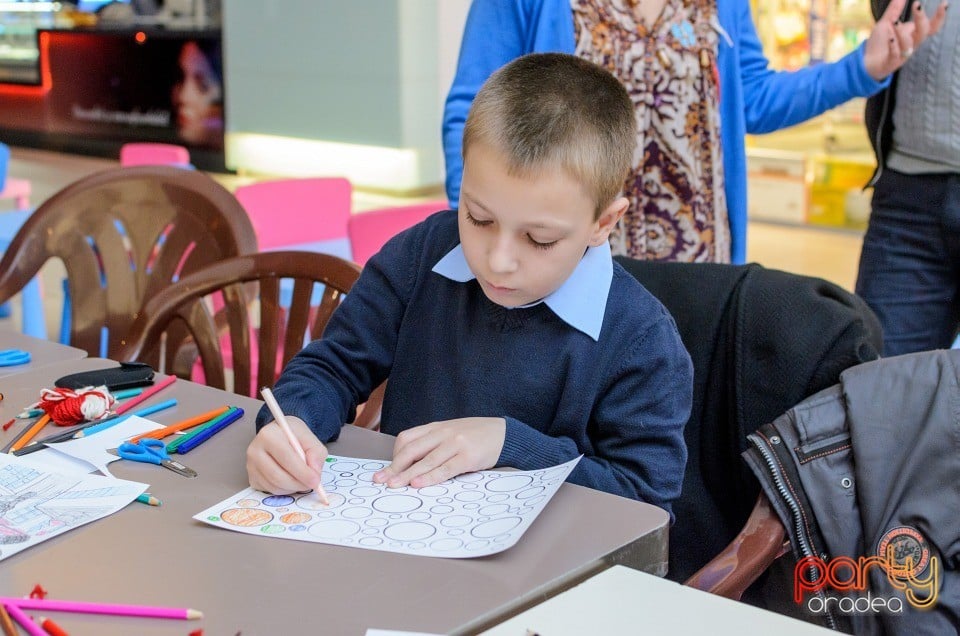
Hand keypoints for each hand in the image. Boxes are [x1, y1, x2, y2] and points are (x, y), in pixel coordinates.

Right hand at [246, 416, 327, 493]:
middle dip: (298, 483)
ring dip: (293, 488)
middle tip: (312, 484)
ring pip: (274, 486)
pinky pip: (270, 491)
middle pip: (277, 476)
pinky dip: (285, 490)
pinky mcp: (251, 478)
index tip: (315, 481)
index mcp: (269, 435)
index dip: (302, 471)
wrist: (280, 436)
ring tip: (303, 480)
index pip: (285, 457)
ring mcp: (250, 466)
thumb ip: (316, 453)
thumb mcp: (310, 438)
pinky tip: (291, 480)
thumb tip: (314, 473)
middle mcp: (255, 450)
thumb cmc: (294, 436)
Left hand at [373, 417, 506, 487]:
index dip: (395, 455)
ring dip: (407, 475)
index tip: (388, 469)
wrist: (504, 433)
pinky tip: (418, 484)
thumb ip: (434, 443)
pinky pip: (445, 469)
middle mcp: (443, 433)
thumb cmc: (476, 436)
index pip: (407, 438)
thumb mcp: (451, 433)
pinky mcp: (468, 457)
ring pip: (425, 461)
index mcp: (437, 427)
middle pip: (412, 450)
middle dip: (394, 466)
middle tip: (380, 480)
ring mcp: (455, 444)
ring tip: (393, 485)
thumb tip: (412, 465)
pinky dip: (430, 477)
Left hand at [863, 0, 947, 80]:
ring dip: (903, 32)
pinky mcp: (890, 62)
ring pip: (909, 44)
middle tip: (917, 5)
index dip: (939, 17)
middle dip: (921, 19)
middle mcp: (911, 44)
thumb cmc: (880, 43)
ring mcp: (902, 54)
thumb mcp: (886, 23)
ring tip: (894, 22)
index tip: (944, 4)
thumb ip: (894, 11)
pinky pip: (896, 55)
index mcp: (913, 34)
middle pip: (923, 33)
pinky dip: (894, 46)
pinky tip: (890, 37)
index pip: (931, 26)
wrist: (865, 63)